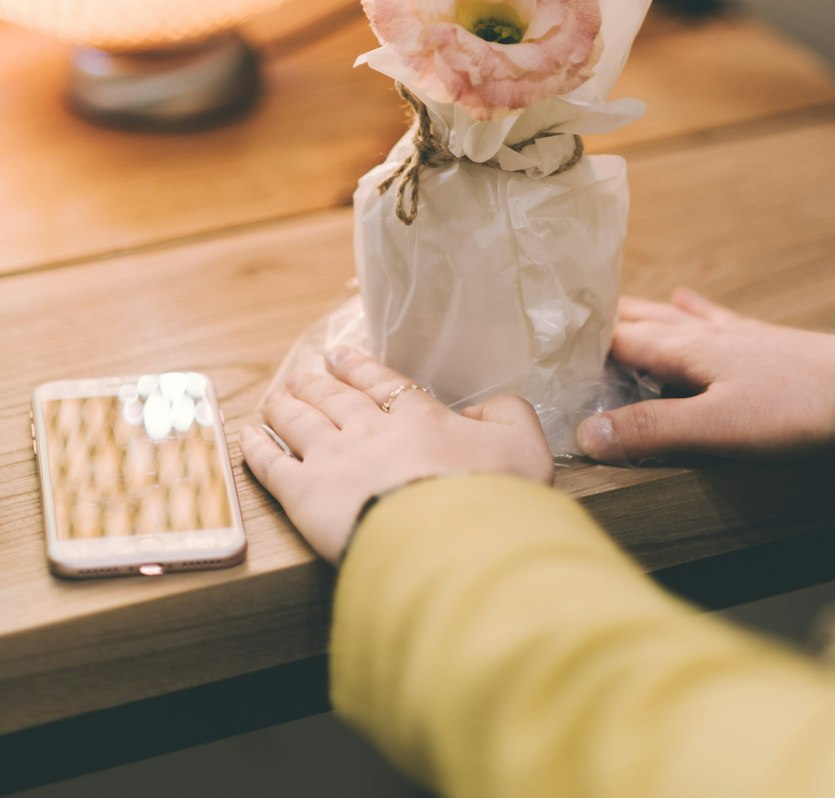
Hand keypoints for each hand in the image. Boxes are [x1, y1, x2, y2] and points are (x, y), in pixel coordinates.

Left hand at [241, 345, 553, 561]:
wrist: (450, 541)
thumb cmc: (494, 497)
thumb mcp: (525, 447)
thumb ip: (507, 414)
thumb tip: (482, 408)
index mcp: (419, 418)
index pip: (381, 384)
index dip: (358, 368)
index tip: (341, 356)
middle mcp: (370, 430)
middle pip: (333, 399)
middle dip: (316, 383)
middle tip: (301, 373)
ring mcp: (333, 460)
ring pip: (298, 421)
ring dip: (284, 405)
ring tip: (273, 396)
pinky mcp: (304, 496)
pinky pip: (272, 465)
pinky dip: (257, 448)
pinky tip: (246, 436)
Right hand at [577, 288, 834, 462]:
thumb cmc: (800, 409)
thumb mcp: (718, 429)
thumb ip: (651, 430)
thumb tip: (582, 431)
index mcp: (687, 353)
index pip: (620, 340)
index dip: (582, 339)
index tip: (542, 333)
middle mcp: (707, 336)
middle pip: (644, 322)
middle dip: (605, 318)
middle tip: (565, 313)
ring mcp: (739, 337)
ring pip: (676, 318)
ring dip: (643, 311)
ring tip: (615, 301)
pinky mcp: (768, 344)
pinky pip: (717, 319)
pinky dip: (695, 308)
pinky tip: (689, 297)